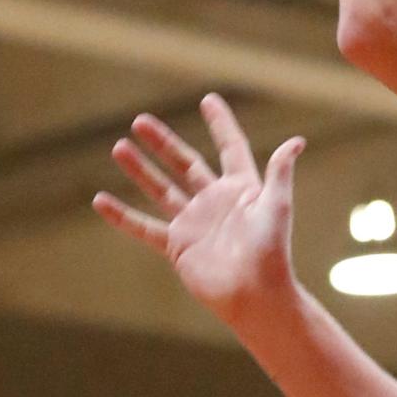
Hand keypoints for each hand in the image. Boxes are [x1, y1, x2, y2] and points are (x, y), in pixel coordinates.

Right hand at [93, 94, 303, 328]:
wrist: (255, 295)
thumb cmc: (271, 251)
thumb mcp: (276, 206)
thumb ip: (279, 173)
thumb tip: (296, 142)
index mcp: (241, 189)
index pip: (229, 147)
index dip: (220, 124)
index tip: (208, 100)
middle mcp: (215, 202)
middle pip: (185, 163)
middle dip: (163, 142)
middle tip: (140, 120)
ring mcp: (194, 223)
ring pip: (161, 189)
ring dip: (140, 169)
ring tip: (119, 147)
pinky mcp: (178, 246)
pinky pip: (144, 227)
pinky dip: (122, 215)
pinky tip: (100, 200)